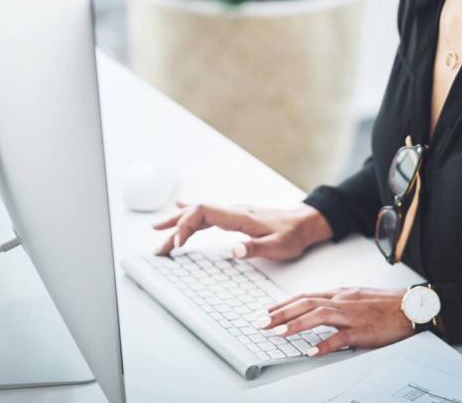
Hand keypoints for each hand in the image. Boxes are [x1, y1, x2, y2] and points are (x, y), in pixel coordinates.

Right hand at [151, 201, 331, 259]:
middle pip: (195, 213)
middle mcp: (233, 211)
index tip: (179, 245)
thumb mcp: (278, 246)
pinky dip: (189, 216)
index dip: (186, 225)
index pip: (203, 212)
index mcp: (239, 216)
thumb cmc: (293, 235)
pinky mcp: (234, 217)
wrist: (305, 223)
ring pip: (198, 213)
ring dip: (177, 223)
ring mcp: (233, 213)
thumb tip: (232, 251)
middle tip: (157, 247)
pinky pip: (206, 214)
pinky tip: (178, 211)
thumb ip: (254, 248)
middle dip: (173, 228)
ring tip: (157, 231)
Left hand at [257, 287, 413, 356]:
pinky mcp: (362, 330)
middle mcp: (342, 301)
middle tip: (260, 322)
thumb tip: (314, 309)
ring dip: (296, 324)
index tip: (265, 312)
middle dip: (280, 313)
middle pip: (305, 303)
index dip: (282, 304)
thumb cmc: (384, 304)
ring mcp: (351, 315)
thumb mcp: (355, 297)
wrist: (410, 306)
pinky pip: (340, 338)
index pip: (304, 296)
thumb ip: (335, 303)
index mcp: (339, 293)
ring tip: (278, 333)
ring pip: (319, 316)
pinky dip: (325, 344)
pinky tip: (311, 352)